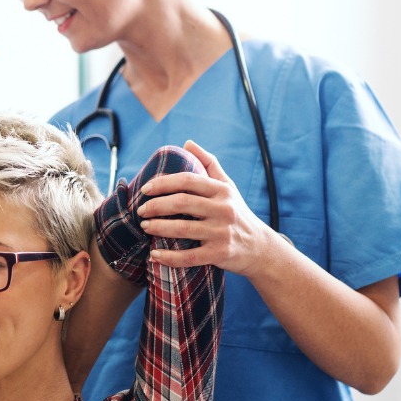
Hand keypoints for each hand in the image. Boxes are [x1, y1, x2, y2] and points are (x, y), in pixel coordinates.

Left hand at [134, 140, 278, 275]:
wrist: (260, 247)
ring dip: (158, 228)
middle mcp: (223, 209)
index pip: (188, 180)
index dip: (163, 183)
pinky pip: (189, 256)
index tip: (145, 189)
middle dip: (156, 205)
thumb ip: (209, 163)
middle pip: (182, 203)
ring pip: (183, 229)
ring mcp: (221, 232)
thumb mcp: (228, 186)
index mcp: (222, 191)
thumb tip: (187, 143)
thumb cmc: (237, 213)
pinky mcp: (220, 254)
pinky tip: (154, 255)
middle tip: (141, 210)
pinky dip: (170, 257)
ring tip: (144, 226)